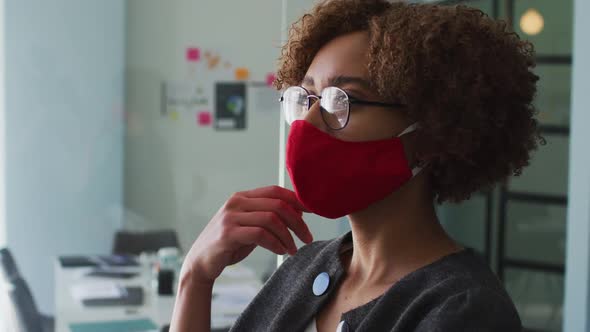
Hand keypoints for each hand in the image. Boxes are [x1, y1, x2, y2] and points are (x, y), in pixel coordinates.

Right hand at [181, 185, 312, 284]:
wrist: (201, 263)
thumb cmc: (229, 245)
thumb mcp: (250, 226)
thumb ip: (269, 217)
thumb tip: (299, 213)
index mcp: (242, 197)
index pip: (276, 191)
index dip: (297, 200)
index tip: (313, 212)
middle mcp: (236, 202)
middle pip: (278, 205)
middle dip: (297, 222)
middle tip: (307, 238)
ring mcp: (231, 217)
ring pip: (271, 219)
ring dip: (288, 236)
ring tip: (293, 249)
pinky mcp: (228, 233)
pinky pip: (260, 234)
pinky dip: (275, 243)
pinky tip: (281, 251)